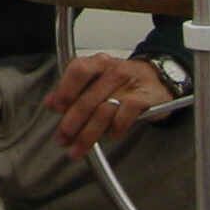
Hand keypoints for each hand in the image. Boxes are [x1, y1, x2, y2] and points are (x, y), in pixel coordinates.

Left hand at [43, 54, 172, 158]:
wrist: (158, 77)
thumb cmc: (122, 80)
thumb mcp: (97, 78)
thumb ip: (73, 89)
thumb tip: (50, 103)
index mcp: (97, 62)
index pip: (77, 71)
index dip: (64, 90)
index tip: (54, 108)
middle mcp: (112, 71)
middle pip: (88, 98)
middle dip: (72, 122)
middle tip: (63, 138)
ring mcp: (128, 85)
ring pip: (103, 111)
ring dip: (88, 133)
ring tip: (78, 147)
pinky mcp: (143, 99)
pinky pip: (124, 117)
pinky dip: (115, 129)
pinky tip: (110, 136)